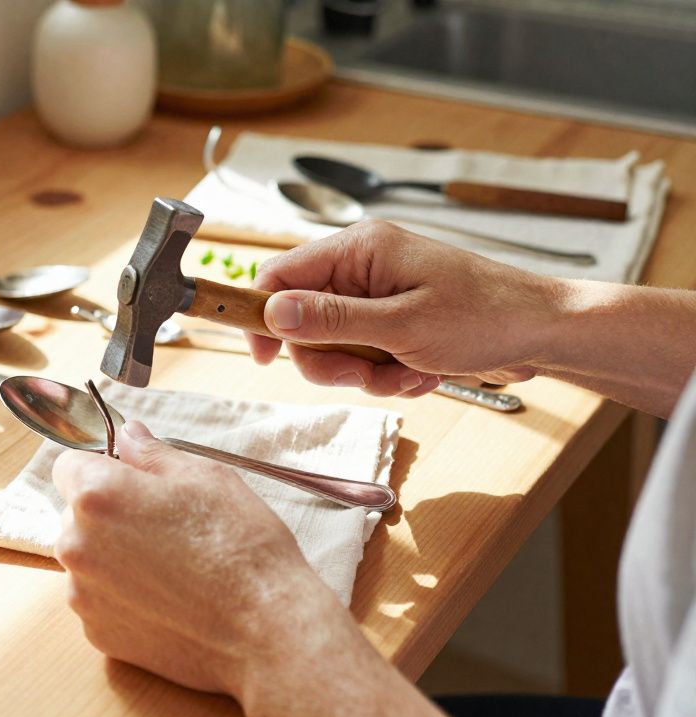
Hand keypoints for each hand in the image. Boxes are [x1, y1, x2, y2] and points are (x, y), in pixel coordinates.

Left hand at [52, 422, 456, 716]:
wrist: (265, 630)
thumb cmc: (240, 546)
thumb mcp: (204, 477)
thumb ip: (152, 453)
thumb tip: (127, 435)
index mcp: (96, 495)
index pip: (69, 466)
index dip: (102, 468)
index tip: (132, 481)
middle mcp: (76, 544)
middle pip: (76, 515)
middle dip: (108, 515)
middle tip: (163, 527)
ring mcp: (83, 594)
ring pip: (87, 560)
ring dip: (113, 557)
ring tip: (170, 568)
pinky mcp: (97, 633)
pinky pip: (99, 601)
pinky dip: (122, 597)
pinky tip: (167, 599)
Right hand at [248, 220, 560, 396]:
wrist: (544, 333)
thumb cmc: (486, 317)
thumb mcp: (401, 325)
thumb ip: (332, 319)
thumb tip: (274, 313)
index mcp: (359, 249)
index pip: (279, 275)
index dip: (264, 318)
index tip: (266, 358)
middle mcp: (362, 266)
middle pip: (303, 319)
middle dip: (331, 359)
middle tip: (365, 376)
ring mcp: (378, 293)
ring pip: (333, 344)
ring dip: (364, 371)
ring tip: (406, 373)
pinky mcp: (393, 318)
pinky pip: (363, 353)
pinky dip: (386, 372)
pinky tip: (420, 373)